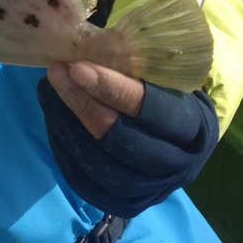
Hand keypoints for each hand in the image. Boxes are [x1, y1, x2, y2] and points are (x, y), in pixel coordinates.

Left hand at [38, 64, 218, 216]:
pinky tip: (54, 117)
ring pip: (100, 163)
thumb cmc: (164, 91)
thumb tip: (80, 41)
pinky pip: (85, 180)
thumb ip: (128, 59)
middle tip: (56, 72)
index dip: (112, 88)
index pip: (151, 108)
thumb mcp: (159, 71)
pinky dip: (64, 147)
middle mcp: (176, 163)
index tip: (77, 67)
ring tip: (49, 90)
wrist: (178, 136)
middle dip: (83, 103)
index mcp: (193, 125)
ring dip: (67, 124)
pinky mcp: (122, 201)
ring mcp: (150, 188)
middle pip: (122, 139)